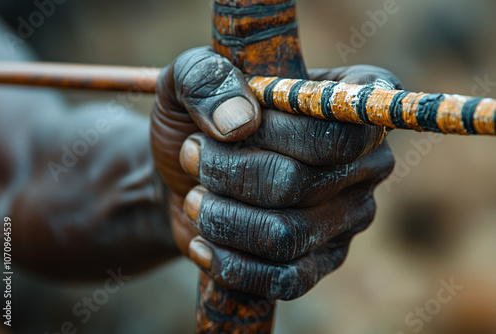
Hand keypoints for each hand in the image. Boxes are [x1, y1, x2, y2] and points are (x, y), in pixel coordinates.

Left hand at [151, 47, 397, 299]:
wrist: (186, 176)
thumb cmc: (200, 120)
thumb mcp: (189, 77)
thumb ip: (207, 78)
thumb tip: (240, 123)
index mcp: (352, 100)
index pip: (338, 123)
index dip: (275, 131)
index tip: (225, 129)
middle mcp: (366, 161)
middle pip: (302, 180)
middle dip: (231, 172)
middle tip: (193, 157)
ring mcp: (349, 217)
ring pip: (286, 233)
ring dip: (222, 218)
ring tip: (195, 198)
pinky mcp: (322, 262)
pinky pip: (285, 280)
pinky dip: (231, 265)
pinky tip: (202, 243)